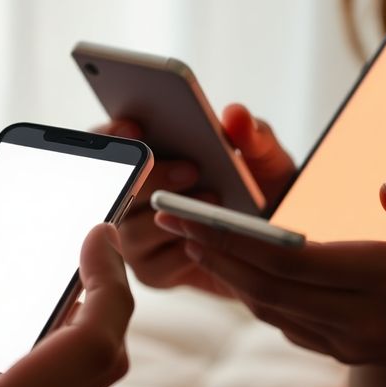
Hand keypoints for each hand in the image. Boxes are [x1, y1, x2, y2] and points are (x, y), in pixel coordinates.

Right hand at [99, 104, 294, 294]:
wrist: (276, 247)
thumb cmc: (260, 194)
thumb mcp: (263, 157)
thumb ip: (253, 133)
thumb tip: (235, 114)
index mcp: (145, 162)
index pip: (109, 143)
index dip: (113, 134)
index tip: (135, 127)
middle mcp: (131, 200)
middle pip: (118, 187)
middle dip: (151, 176)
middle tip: (190, 169)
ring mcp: (137, 239)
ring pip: (134, 228)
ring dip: (171, 215)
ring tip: (211, 202)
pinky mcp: (151, 271)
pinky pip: (157, 261)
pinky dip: (184, 248)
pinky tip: (209, 239)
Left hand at [153, 168, 385, 364]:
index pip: (290, 260)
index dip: (233, 239)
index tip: (189, 216)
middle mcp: (370, 321)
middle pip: (269, 289)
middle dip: (214, 254)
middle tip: (172, 220)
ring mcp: (363, 344)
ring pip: (274, 312)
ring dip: (229, 277)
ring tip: (196, 240)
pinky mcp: (359, 353)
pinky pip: (292, 326)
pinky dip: (258, 297)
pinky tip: (241, 273)